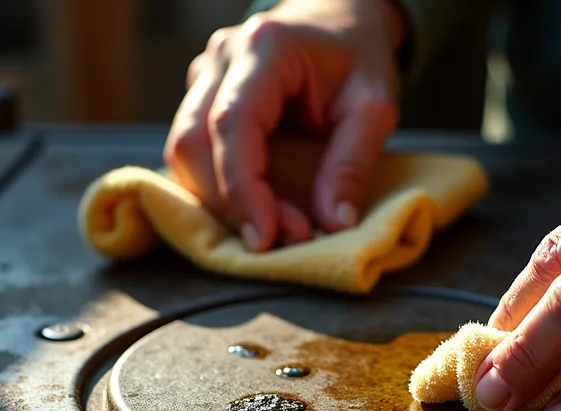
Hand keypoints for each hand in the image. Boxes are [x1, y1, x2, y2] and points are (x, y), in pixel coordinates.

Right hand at [163, 0, 405, 251]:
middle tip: (284, 239)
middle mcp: (222, 57)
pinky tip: (262, 207)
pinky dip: (223, 188)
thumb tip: (334, 224)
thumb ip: (353, 163)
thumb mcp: (374, 106)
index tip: (266, 237)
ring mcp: (205, 75)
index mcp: (265, 48)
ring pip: (185, 152)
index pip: (232, 124)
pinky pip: (196, 153)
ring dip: (225, 201)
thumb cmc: (359, 56)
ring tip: (280, 225)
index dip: (242, 188)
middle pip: (194, 143)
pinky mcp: (202, 98)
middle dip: (233, 203)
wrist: (341, 19)